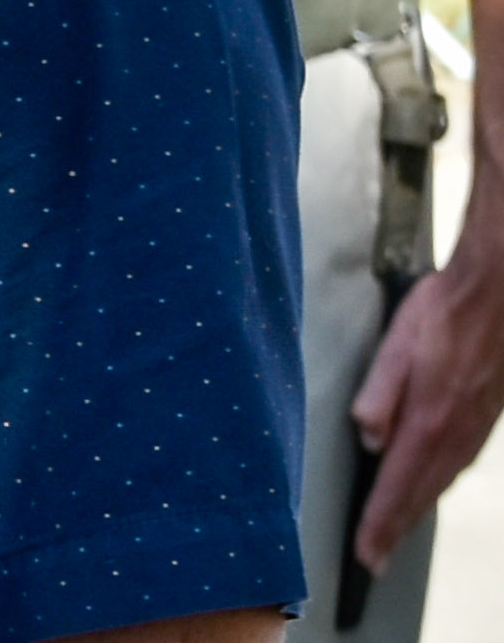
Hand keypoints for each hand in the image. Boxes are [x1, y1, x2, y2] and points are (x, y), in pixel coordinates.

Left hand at [350, 246, 503, 565]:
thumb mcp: (397, 345)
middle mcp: (454, 434)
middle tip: (376, 561)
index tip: (366, 554)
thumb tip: (367, 437)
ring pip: (440, 483)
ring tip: (396, 533)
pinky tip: (431, 486)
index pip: (396, 485)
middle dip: (395, 530)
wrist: (496, 296)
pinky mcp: (483, 419)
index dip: (379, 524)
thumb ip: (379, 394)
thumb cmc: (442, 314)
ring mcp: (474, 429)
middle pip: (420, 494)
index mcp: (428, 420)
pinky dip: (438, 485)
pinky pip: (457, 465)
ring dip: (416, 511)